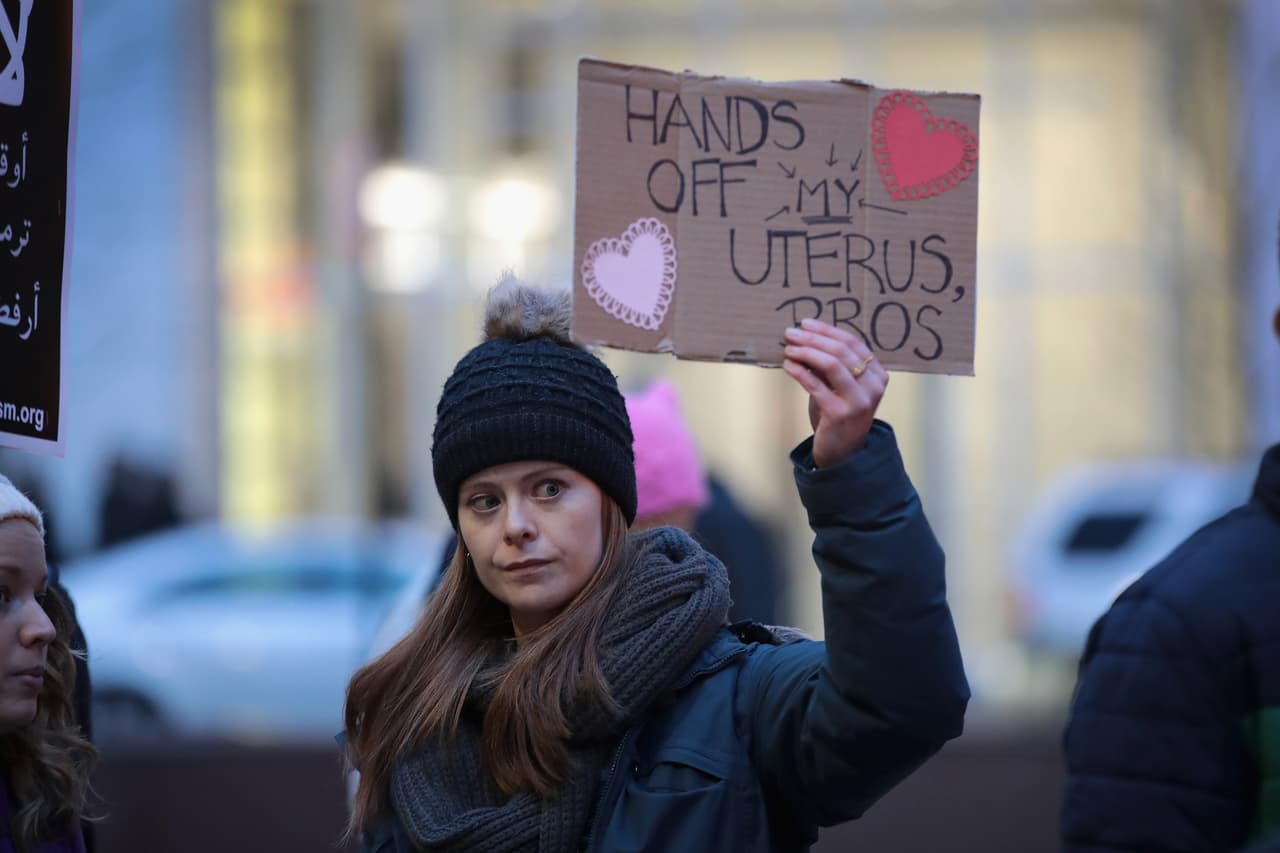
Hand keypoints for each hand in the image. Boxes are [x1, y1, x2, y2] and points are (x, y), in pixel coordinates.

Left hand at [782, 318, 887, 466]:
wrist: (843, 455)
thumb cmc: (839, 416)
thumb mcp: (840, 387)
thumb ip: (832, 365)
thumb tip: (805, 337)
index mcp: (878, 375)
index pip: (852, 343)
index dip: (827, 330)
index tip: (805, 323)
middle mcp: (873, 386)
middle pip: (841, 350)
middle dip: (812, 338)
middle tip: (791, 332)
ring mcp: (858, 401)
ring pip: (831, 364)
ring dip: (805, 352)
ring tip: (788, 348)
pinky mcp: (839, 413)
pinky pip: (816, 385)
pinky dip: (799, 371)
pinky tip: (788, 366)